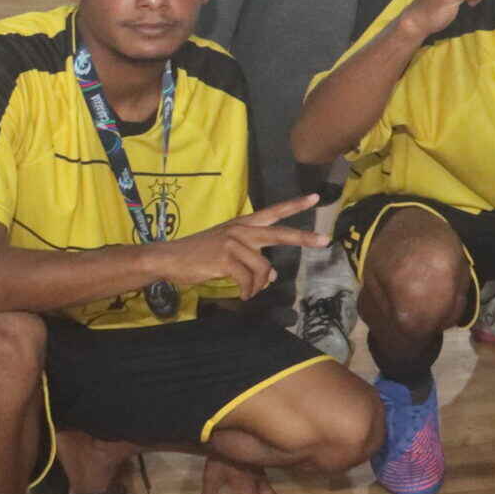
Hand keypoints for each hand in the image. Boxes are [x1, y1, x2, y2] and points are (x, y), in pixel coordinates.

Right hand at [151, 195, 320, 301]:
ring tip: (249, 292)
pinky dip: (249, 291)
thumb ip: (252, 260)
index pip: (272, 212)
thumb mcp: (229, 254)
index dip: (294, 205)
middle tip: (325, 241)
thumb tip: (272, 276)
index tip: (315, 198)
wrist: (169, 259)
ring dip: (258, 286)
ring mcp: (233, 243)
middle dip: (303, 238)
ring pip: (263, 269)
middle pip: (279, 233)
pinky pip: (249, 280)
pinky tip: (243, 296)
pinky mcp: (225, 258)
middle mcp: (241, 230)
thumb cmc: (199, 256)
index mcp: (242, 225)